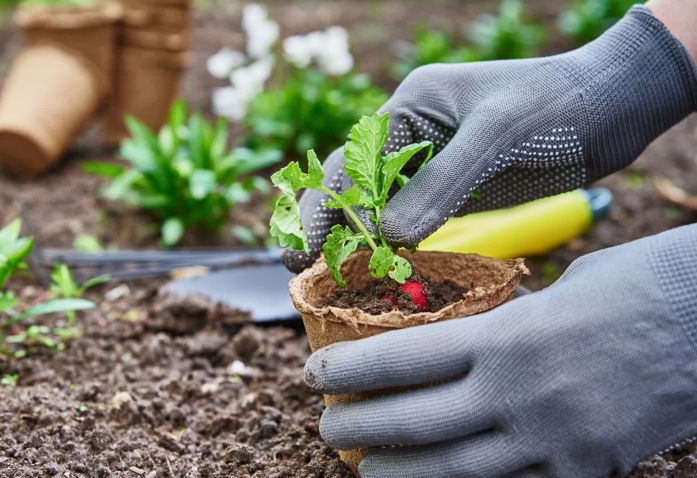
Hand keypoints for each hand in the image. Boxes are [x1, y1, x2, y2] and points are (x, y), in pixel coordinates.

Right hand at [282, 5, 696, 272]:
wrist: (611, 107)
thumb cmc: (553, 106)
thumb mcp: (495, 137)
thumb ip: (442, 185)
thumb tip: (391, 239)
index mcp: (408, 108)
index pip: (350, 162)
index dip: (323, 205)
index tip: (303, 247)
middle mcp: (411, 137)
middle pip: (351, 185)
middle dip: (324, 224)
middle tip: (298, 269)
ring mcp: (431, 166)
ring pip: (377, 208)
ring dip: (354, 240)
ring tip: (328, 280)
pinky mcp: (453, 192)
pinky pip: (412, 222)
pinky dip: (392, 247)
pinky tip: (381, 272)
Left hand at [304, 225, 696, 477]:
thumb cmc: (639, 285)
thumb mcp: (557, 292)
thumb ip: (505, 324)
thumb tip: (464, 344)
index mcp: (507, 335)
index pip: (401, 359)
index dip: (347, 369)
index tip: (313, 373)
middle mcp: (520, 394)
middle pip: (413, 423)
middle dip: (357, 428)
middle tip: (327, 428)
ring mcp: (554, 441)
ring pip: (452, 473)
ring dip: (398, 474)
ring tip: (366, 469)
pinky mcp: (587, 470)